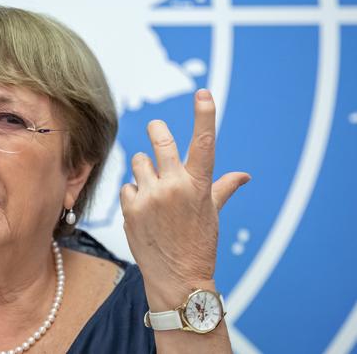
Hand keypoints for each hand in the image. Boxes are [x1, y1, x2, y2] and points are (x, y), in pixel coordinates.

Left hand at [119, 90, 248, 307]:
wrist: (178, 279)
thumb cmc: (199, 244)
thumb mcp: (212, 214)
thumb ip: (223, 188)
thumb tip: (244, 176)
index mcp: (199, 185)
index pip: (205, 143)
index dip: (205, 115)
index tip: (203, 92)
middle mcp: (174, 186)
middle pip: (160, 140)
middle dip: (157, 130)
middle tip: (156, 127)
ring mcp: (150, 197)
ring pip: (139, 162)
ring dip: (144, 170)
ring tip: (153, 191)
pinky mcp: (130, 209)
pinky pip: (127, 187)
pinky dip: (134, 195)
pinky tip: (143, 211)